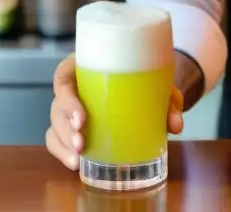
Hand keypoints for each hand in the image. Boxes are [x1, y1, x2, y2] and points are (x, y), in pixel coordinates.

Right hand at [45, 53, 184, 170]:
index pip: (62, 77)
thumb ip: (168, 100)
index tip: (83, 117)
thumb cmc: (143, 76)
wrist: (145, 83)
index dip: (67, 99)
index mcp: (83, 66)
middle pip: (56, 107)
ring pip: (54, 126)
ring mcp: (69, 108)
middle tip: (81, 143)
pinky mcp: (72, 126)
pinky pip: (57, 139)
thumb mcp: (157, 83)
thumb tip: (176, 125)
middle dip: (65, 127)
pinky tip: (74, 164)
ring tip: (77, 159)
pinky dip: (62, 153)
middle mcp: (72, 87)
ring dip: (62, 143)